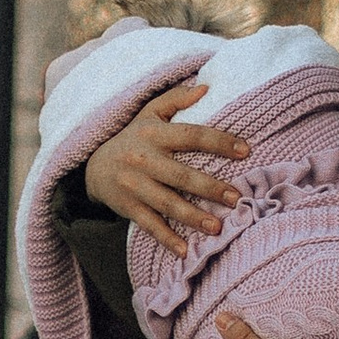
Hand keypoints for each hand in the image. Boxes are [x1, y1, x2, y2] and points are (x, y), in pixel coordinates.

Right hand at [82, 76, 244, 250]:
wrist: (93, 166)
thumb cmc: (133, 138)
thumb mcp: (149, 113)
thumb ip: (176, 99)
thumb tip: (206, 87)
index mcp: (154, 133)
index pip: (191, 135)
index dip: (219, 141)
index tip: (245, 150)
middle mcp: (143, 159)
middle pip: (181, 174)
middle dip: (209, 187)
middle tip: (236, 198)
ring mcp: (134, 185)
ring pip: (167, 202)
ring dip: (192, 216)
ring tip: (217, 228)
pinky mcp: (127, 207)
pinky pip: (149, 225)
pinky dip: (166, 238)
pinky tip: (184, 251)